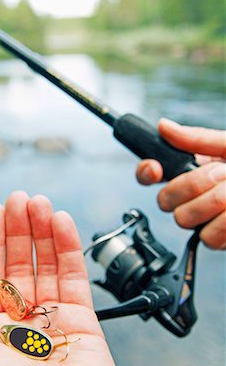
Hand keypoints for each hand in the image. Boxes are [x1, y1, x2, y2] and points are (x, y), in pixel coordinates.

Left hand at [0, 192, 123, 365]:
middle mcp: (21, 324)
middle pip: (20, 264)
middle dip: (19, 229)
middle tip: (21, 199)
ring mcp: (54, 322)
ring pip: (49, 265)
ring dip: (44, 232)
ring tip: (40, 204)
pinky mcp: (84, 324)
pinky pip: (77, 277)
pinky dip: (70, 248)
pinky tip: (62, 224)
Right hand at [136, 119, 225, 249]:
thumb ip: (197, 139)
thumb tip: (164, 126)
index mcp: (191, 172)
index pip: (151, 175)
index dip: (147, 172)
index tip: (157, 168)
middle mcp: (193, 197)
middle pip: (165, 201)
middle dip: (193, 184)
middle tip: (221, 174)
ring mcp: (205, 220)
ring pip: (184, 218)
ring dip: (214, 202)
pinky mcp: (219, 239)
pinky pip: (207, 237)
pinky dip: (225, 222)